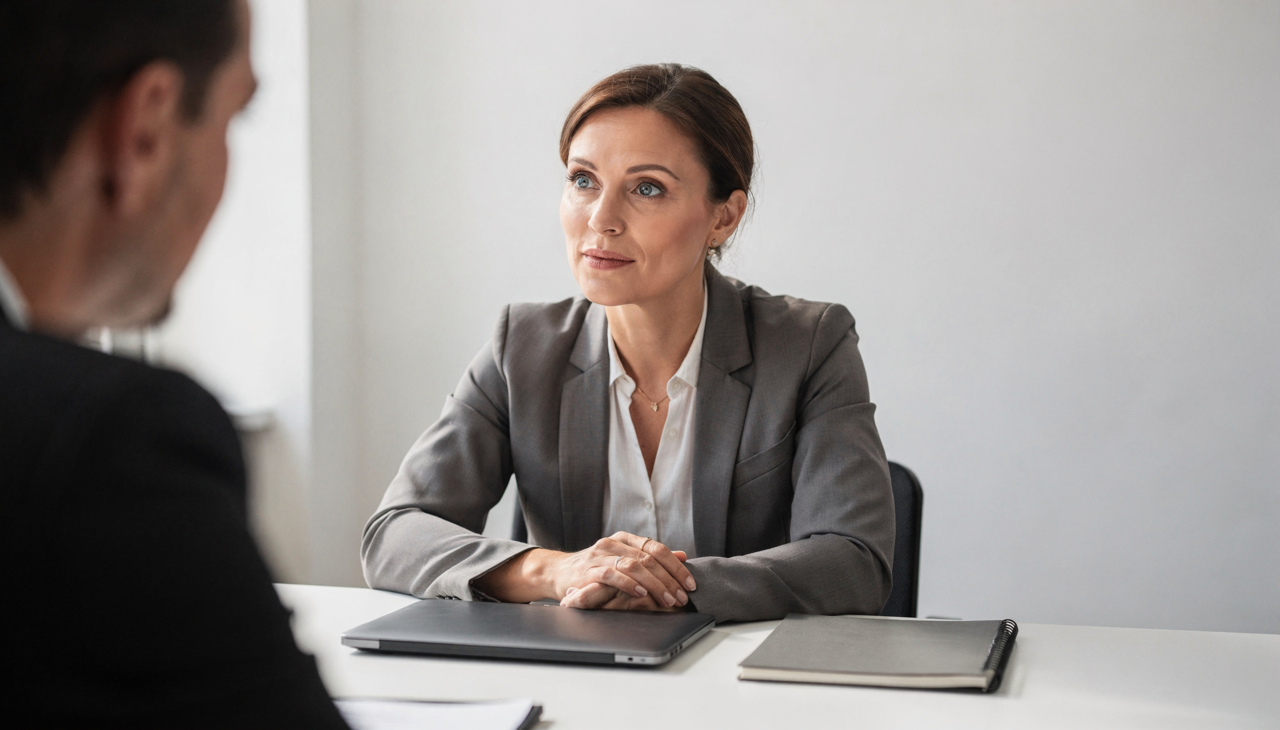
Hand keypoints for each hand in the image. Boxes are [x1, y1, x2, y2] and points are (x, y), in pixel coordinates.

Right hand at [472, 532, 695, 607]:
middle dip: (670, 580)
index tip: (690, 584)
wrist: (557, 572)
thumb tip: (682, 556)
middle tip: (681, 597)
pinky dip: (629, 585)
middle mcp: (614, 543)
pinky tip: (641, 594)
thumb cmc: (594, 569)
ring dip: (655, 585)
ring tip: (667, 600)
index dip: (676, 567)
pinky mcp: (589, 570)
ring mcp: (601, 555)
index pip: (657, 549)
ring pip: (635, 566)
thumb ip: (652, 558)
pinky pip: (612, 574)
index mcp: (626, 539)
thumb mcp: (625, 560)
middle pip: (650, 558)